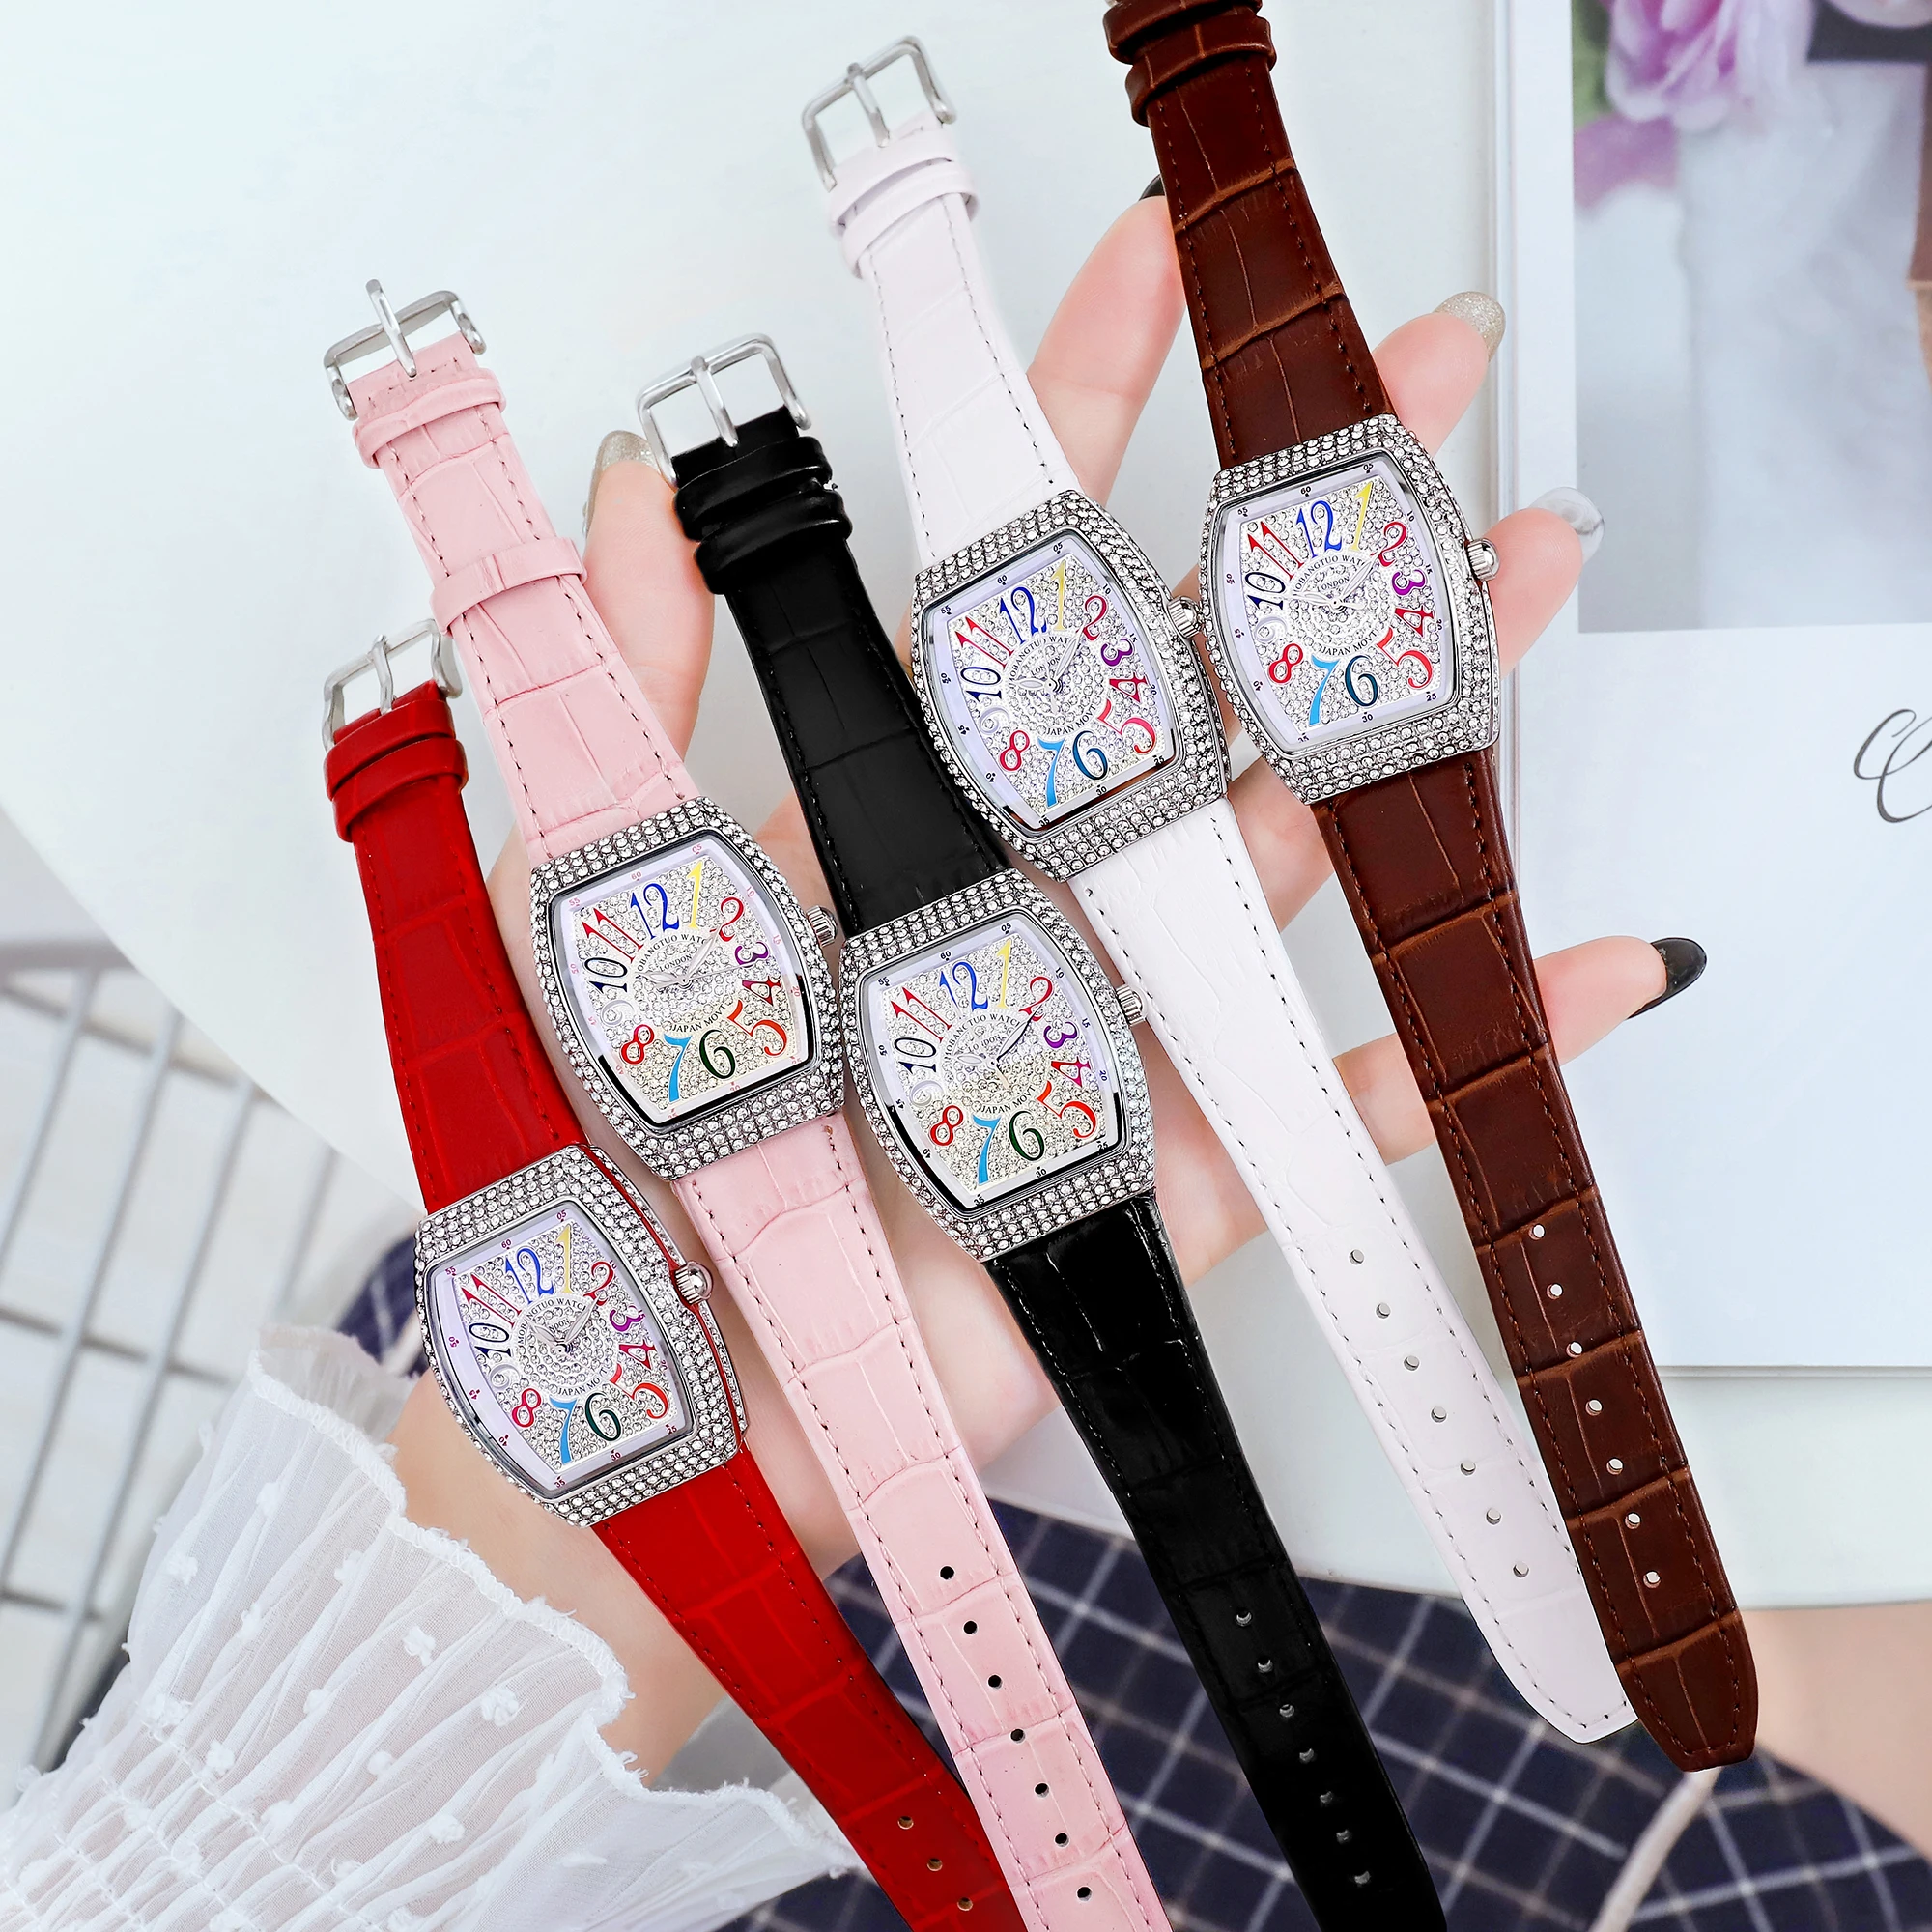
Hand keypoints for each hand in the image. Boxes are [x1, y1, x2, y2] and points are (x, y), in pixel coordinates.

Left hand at [389, 196, 1670, 1777]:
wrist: (639, 1416)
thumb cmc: (586, 1163)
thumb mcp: (578, 896)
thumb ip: (612, 693)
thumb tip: (625, 475)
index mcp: (879, 819)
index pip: (993, 583)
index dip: (1069, 417)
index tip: (1149, 271)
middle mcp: (1008, 903)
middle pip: (1180, 688)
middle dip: (1293, 525)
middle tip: (1411, 386)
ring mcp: (1099, 1035)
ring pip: (1278, 855)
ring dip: (1403, 719)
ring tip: (1516, 581)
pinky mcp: (1153, 1186)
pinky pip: (1323, 1112)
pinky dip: (1446, 1052)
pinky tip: (1567, 965)